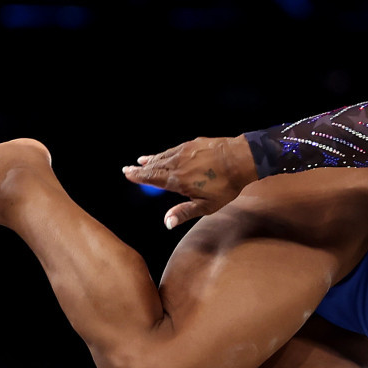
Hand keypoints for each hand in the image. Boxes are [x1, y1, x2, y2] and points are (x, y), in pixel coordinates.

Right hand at [121, 136, 257, 229]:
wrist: (240, 159)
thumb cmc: (225, 186)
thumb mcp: (206, 206)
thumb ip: (184, 213)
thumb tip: (167, 223)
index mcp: (178, 181)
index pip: (152, 178)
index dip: (138, 176)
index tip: (127, 173)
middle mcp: (177, 164)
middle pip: (153, 166)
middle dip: (140, 168)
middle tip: (128, 168)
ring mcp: (184, 152)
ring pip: (163, 156)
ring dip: (151, 159)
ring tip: (141, 160)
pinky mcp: (192, 144)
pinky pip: (173, 149)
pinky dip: (164, 153)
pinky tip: (163, 154)